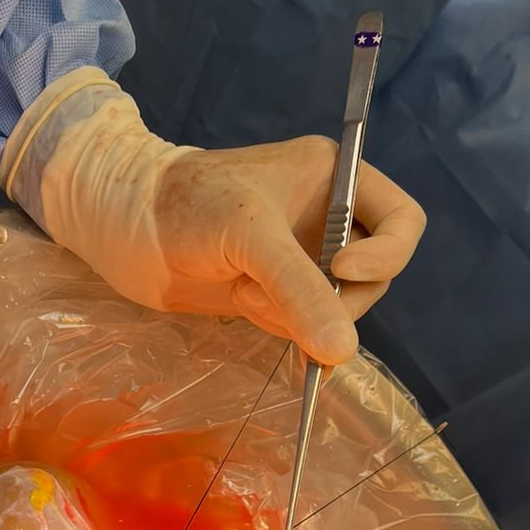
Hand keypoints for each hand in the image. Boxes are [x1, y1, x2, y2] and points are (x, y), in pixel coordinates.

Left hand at [0, 68, 424, 365]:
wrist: (125, 227)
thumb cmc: (188, 205)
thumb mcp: (251, 236)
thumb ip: (300, 290)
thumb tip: (342, 352)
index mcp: (336, 177)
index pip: (404, 222)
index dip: (385, 254)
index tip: (339, 271)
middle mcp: (328, 217)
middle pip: (375, 275)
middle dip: (331, 295)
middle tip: (276, 292)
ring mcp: (304, 257)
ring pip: (339, 308)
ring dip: (296, 312)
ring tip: (245, 292)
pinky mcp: (277, 290)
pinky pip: (306, 322)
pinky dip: (282, 325)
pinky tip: (243, 302)